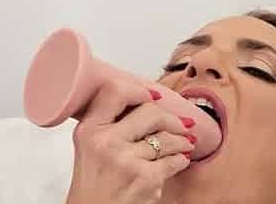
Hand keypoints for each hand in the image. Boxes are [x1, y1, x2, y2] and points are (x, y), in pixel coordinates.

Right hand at [66, 80, 195, 203]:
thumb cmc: (93, 185)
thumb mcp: (89, 146)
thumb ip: (109, 122)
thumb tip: (148, 101)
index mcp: (89, 129)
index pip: (116, 91)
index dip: (140, 90)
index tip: (152, 95)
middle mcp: (106, 141)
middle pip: (150, 111)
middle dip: (172, 118)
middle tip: (181, 123)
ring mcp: (126, 159)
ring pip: (167, 137)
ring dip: (182, 140)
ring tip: (186, 142)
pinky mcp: (145, 178)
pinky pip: (173, 160)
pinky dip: (181, 159)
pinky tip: (181, 159)